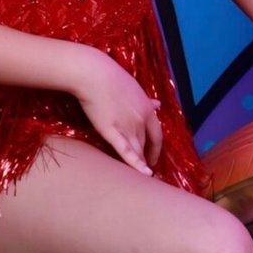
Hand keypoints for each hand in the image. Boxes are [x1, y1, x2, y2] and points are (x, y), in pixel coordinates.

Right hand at [70, 48, 163, 174]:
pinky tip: (143, 173)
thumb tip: (158, 104)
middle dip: (148, 157)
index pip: (157, 135)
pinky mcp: (112, 132)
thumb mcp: (134, 88)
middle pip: (147, 144)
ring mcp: (128, 127)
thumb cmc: (111, 78)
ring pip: (138, 150)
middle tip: (146, 168)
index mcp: (148, 110)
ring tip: (140, 177)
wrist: (94, 75)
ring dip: (140, 163)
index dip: (156, 148)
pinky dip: (136, 164)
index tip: (154, 156)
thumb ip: (146, 101)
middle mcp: (142, 121)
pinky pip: (127, 152)